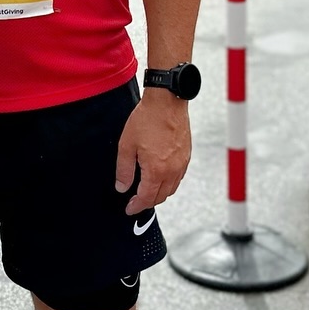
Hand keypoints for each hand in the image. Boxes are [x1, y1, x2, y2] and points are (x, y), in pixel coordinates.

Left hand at [115, 91, 191, 216]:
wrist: (167, 101)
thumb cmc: (147, 119)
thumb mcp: (126, 145)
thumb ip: (124, 170)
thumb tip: (122, 187)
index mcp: (156, 170)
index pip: (146, 198)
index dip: (136, 206)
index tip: (129, 209)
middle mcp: (172, 170)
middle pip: (161, 197)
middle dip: (147, 202)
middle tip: (136, 202)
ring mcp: (182, 163)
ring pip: (172, 189)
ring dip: (159, 194)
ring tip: (147, 191)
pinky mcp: (187, 155)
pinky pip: (179, 177)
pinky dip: (169, 183)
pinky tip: (160, 177)